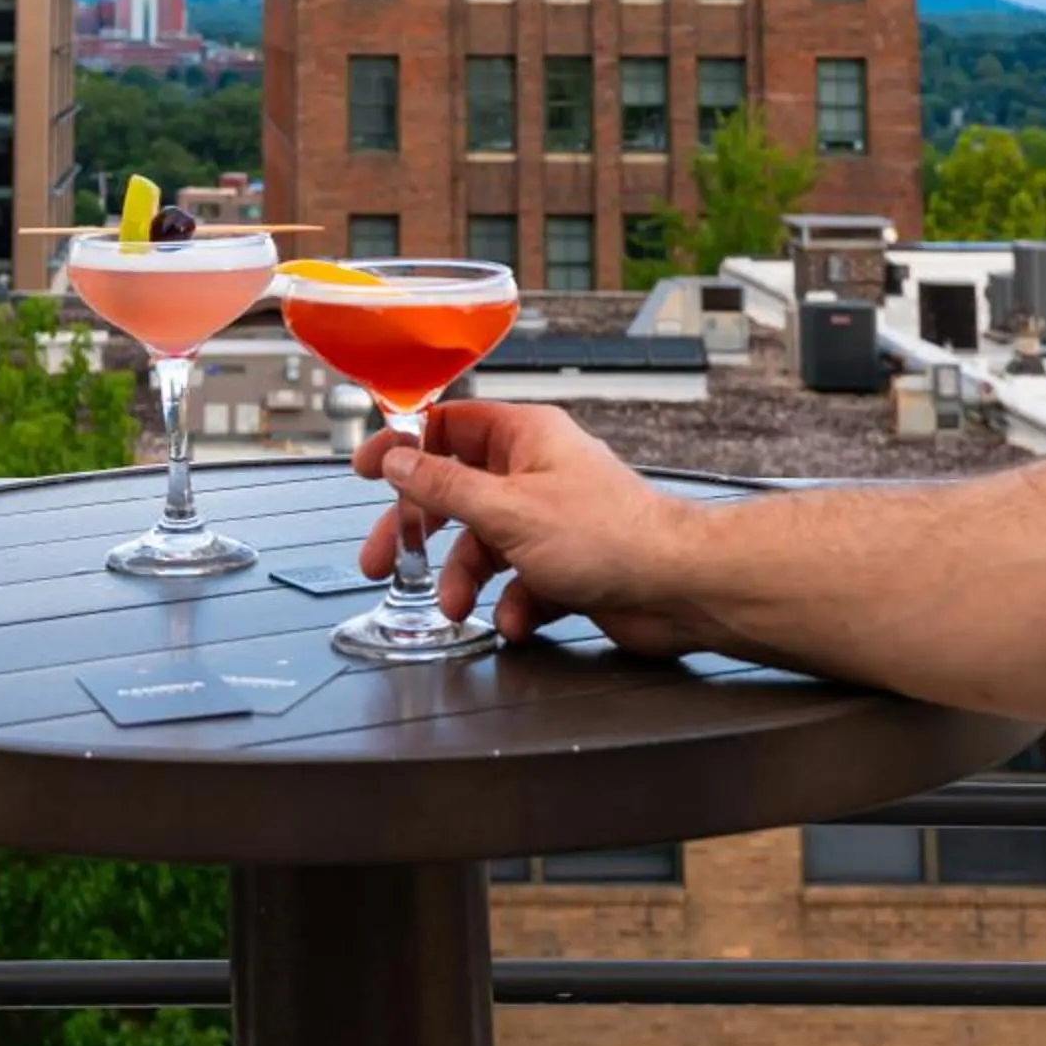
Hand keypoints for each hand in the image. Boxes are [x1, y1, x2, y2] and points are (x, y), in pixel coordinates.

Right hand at [355, 401, 720, 654]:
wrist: (677, 588)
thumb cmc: (609, 535)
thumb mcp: (506, 510)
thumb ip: (444, 486)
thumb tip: (397, 459)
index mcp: (524, 437)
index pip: (448, 426)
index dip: (405, 445)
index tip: (367, 467)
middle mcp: (535, 472)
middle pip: (456, 493)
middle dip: (422, 530)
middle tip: (384, 561)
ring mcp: (551, 519)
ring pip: (485, 544)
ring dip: (465, 578)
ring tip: (457, 607)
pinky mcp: (567, 564)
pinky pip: (519, 581)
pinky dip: (512, 603)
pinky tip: (518, 619)